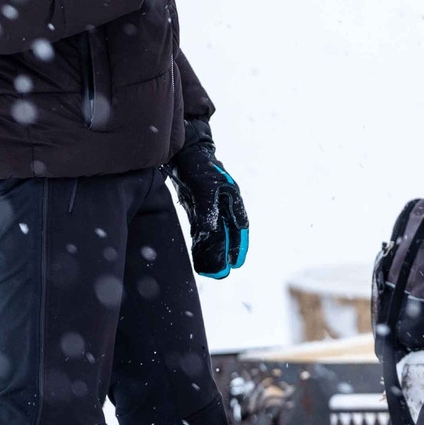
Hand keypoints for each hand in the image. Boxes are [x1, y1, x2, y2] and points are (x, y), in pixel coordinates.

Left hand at [168, 134, 248, 277]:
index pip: (239, 226)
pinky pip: (200, 230)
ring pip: (213, 235)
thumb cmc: (199, 164)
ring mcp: (210, 208)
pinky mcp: (196, 208)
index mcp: (232, 198)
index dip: (239, 244)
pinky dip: (200, 242)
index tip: (237, 261)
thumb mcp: (205, 186)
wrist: (184, 151)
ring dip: (212, 251)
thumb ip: (209, 208)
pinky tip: (199, 255)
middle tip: (223, 272)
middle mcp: (223, 206)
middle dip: (225, 253)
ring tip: (210, 270)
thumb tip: (211, 229)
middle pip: (227, 234)